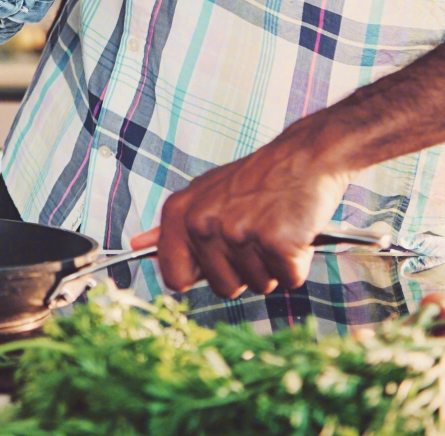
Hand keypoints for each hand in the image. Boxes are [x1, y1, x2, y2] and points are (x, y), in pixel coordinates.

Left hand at [129, 134, 350, 297]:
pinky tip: (296, 230)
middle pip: (223, 287)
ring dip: (273, 265)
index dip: (201, 276)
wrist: (306, 155)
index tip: (220, 261)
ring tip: (277, 226)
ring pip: (258, 285)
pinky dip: (299, 262)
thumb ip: (173, 225)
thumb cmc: (258, 179)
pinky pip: (288, 279)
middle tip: (258, 232)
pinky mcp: (276, 241)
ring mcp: (238, 232)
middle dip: (246, 271)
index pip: (173, 276)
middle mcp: (203, 223)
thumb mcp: (206, 193)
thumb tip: (138, 244)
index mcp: (179, 213)